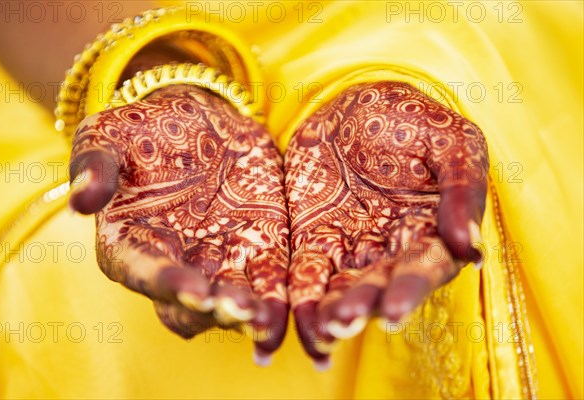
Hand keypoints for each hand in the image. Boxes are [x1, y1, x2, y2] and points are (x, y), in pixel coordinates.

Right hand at [69, 85, 288, 363]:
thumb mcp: (109, 134)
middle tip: (238, 309)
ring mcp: (218, 260)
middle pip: (190, 306)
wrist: (198, 118)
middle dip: (214, 311)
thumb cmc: (143, 128)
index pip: (144, 272)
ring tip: (268, 317)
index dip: (168, 284)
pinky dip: (280, 296)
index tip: (195, 289)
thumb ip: (94, 164)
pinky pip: (269, 280)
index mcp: (132, 243)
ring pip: (231, 302)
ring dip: (249, 314)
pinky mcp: (257, 248)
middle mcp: (175, 262)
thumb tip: (83, 199)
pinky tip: (295, 306)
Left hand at [285, 81, 488, 365]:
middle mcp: (392, 250)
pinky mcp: (313, 241)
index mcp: (431, 231)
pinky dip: (298, 299)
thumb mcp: (449, 140)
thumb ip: (462, 189)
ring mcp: (351, 248)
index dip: (409, 291)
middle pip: (378, 287)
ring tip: (318, 327)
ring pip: (341, 289)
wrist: (354, 103)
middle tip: (343, 321)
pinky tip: (287, 320)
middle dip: (362, 306)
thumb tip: (469, 247)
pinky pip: (306, 274)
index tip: (393, 312)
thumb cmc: (410, 119)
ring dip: (329, 312)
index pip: (423, 268)